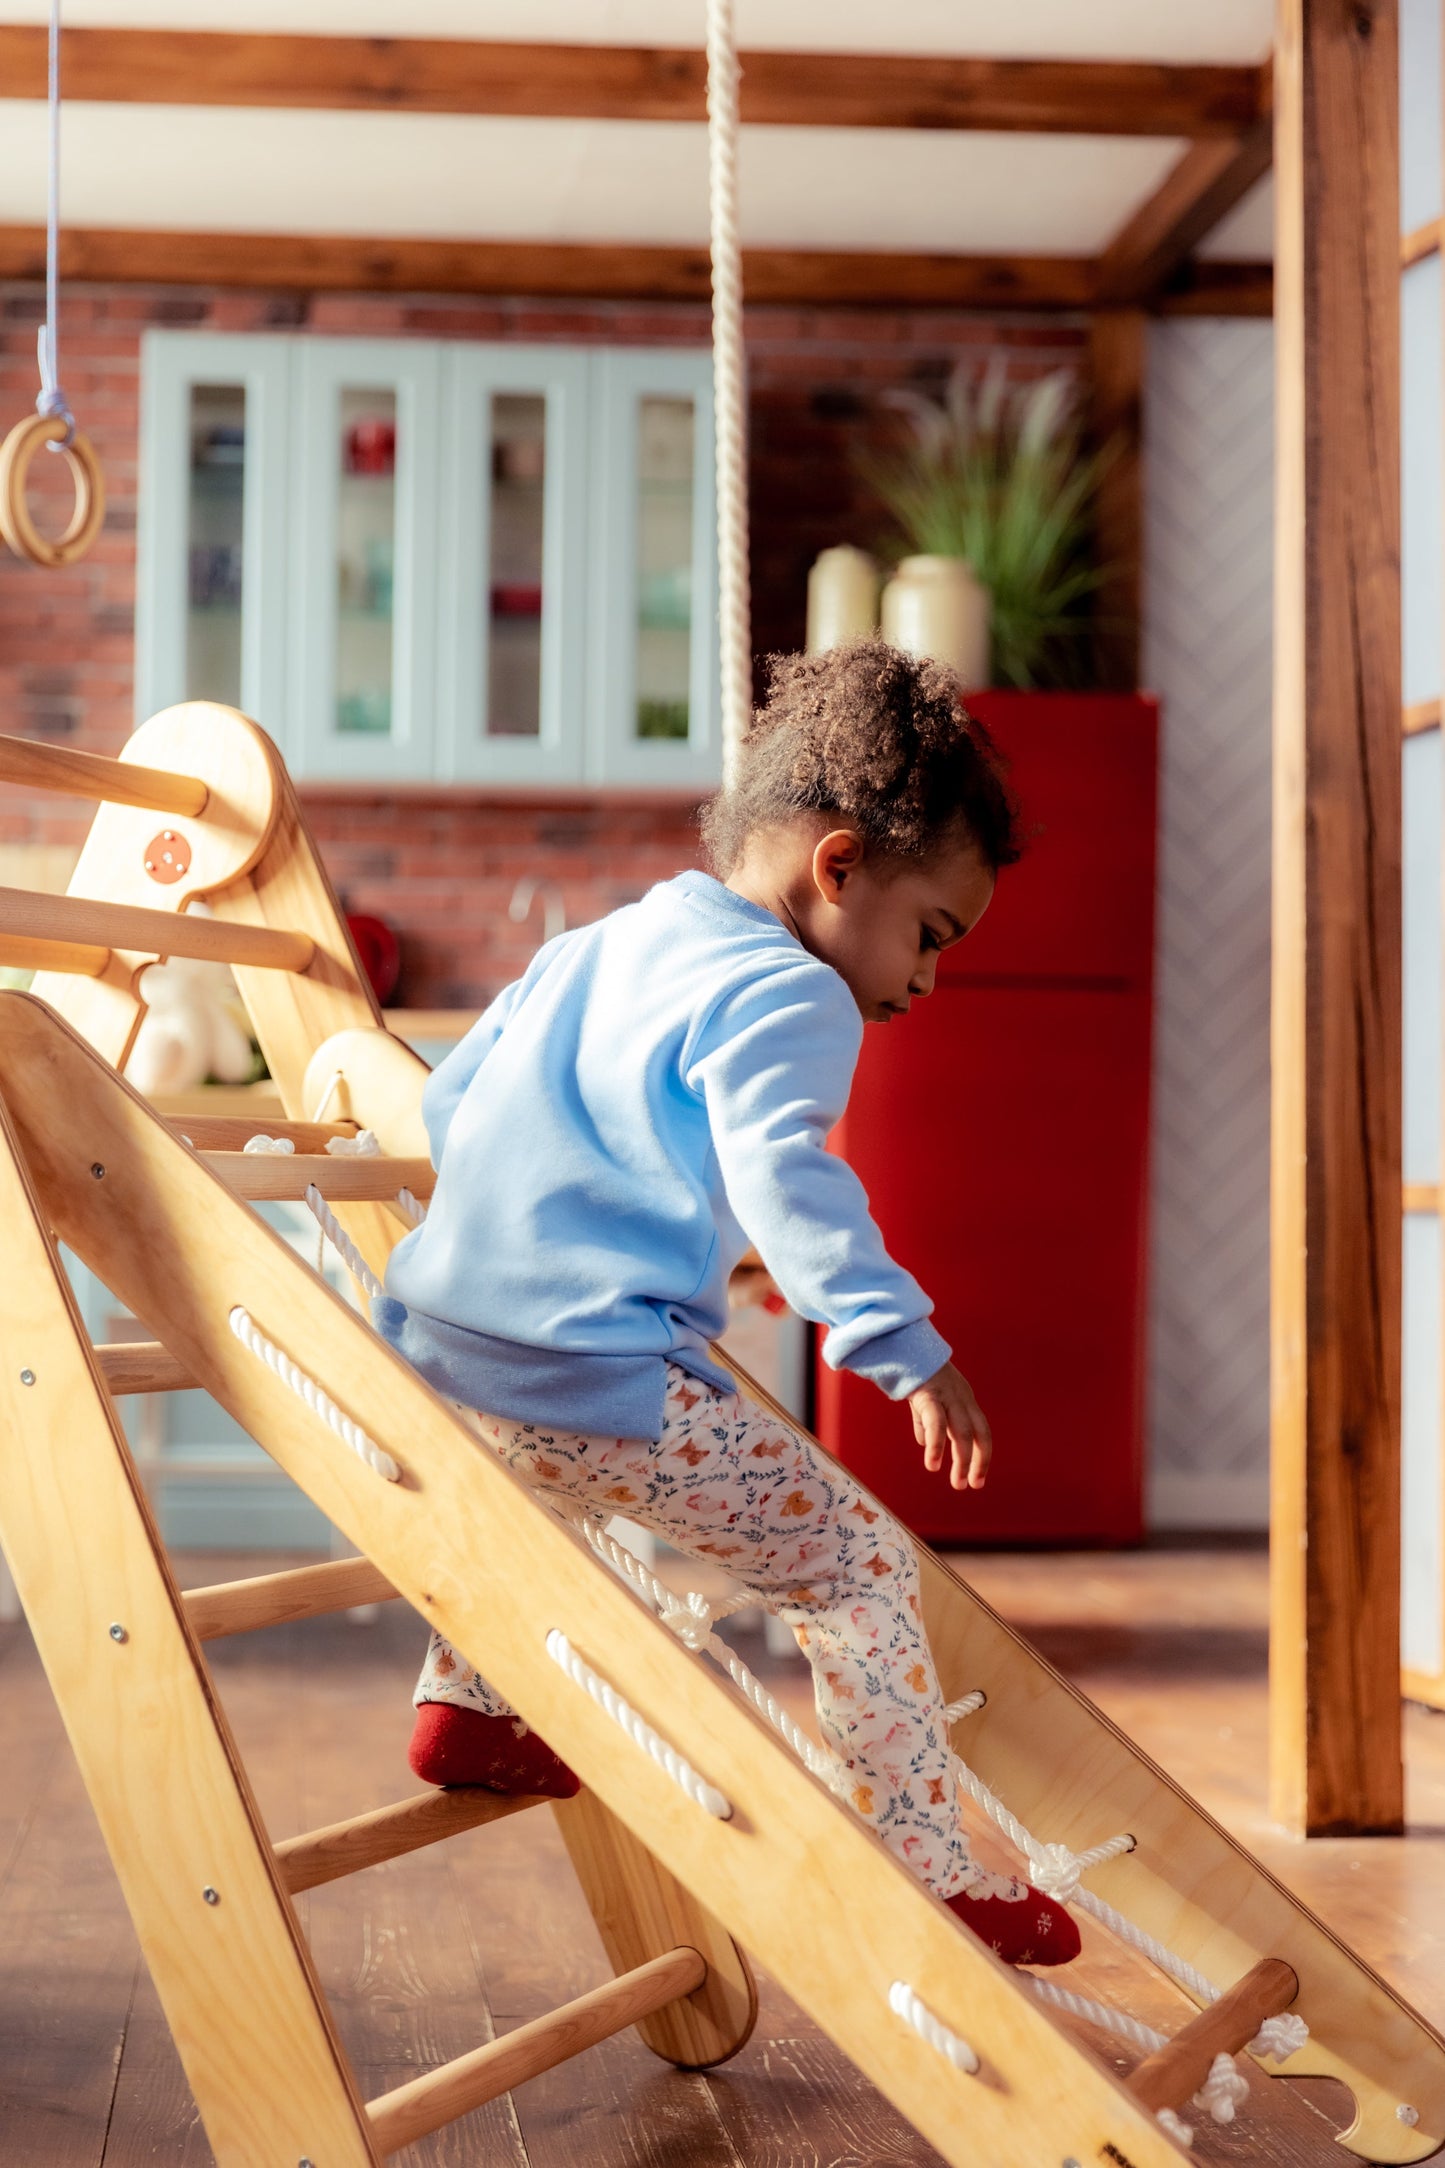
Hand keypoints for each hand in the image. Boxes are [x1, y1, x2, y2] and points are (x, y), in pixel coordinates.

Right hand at [908, 1362, 992, 1490]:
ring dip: (962, 1460)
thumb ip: (926, 1422)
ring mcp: (948, 1396)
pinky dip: (937, 1446)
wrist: (901, 1346)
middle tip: (971, 1485)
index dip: (982, 1455)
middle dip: (978, 1462)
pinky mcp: (929, 1395)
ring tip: (957, 1482)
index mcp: (964, 1399)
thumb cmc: (914, 1373)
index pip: (980, 1431)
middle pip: (978, 1434)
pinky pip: (936, 1423)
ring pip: (962, 1432)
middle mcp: (962, 1398)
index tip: (977, 1478)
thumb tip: (925, 1443)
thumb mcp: (924, 1400)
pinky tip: (933, 1463)